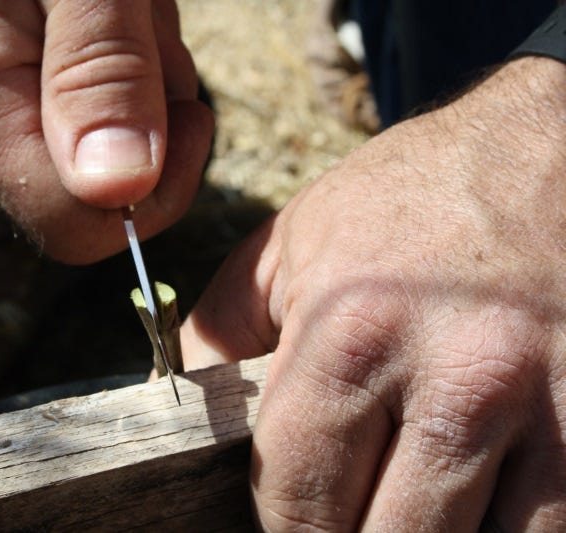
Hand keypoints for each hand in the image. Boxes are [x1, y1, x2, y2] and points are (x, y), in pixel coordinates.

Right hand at [0, 0, 212, 262]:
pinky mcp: (6, 82)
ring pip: (106, 143)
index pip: (79, 228)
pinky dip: (127, 59)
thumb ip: (100, 71)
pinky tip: (108, 6)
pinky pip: (91, 104)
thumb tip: (115, 191)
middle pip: (100, 188)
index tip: (191, 115)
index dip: (155, 193)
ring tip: (126, 3)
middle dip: (152, 114)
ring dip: (145, 76)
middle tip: (143, 22)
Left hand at [182, 57, 565, 529]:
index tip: (287, 523)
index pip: (297, 498)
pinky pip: (548, 529)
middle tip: (342, 516)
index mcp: (352, 335)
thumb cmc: (408, 198)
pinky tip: (471, 505)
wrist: (546, 147)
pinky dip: (503, 531)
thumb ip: (223, 329)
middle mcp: (456, 379)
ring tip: (405, 509)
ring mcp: (548, 409)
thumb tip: (185, 409)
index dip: (282, 529)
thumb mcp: (291, 243)